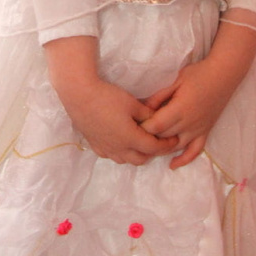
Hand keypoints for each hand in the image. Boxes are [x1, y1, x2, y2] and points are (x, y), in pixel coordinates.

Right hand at [60, 78, 177, 165]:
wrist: (79, 95)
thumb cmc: (108, 97)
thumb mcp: (133, 103)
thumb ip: (148, 115)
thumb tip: (158, 120)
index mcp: (131, 139)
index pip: (154, 148)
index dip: (166, 145)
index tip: (175, 140)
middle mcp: (119, 148)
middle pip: (141, 159)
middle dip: (152, 152)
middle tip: (159, 141)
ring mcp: (105, 148)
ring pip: (125, 160)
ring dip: (136, 154)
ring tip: (140, 142)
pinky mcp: (94, 144)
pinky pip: (111, 156)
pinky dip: (120, 153)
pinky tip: (120, 142)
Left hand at [141, 10, 255, 169]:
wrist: (223, 75)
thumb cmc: (198, 74)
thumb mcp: (175, 80)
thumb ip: (159, 96)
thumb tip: (143, 109)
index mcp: (180, 109)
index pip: (156, 125)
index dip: (142, 127)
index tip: (132, 124)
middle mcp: (189, 123)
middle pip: (163, 137)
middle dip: (148, 137)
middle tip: (135, 134)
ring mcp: (198, 129)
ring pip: (176, 146)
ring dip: (162, 147)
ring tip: (148, 146)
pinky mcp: (205, 131)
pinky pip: (195, 151)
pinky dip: (184, 160)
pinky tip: (172, 165)